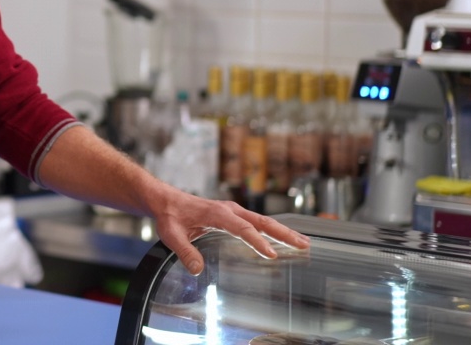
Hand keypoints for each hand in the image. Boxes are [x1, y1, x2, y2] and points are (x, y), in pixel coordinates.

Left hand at [149, 188, 309, 275]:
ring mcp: (233, 212)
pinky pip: (257, 223)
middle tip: (304, 246)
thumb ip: (184, 251)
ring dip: (283, 232)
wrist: (166, 201)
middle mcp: (229, 210)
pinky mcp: (233, 216)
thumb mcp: (172, 234)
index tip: (271, 254)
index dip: (257, 241)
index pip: (241, 228)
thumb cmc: (170, 216)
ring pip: (263, 221)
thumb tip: (197, 270)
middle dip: (284, 234)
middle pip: (261, 221)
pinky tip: (284, 240)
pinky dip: (273, 230)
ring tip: (303, 243)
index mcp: (216, 213)